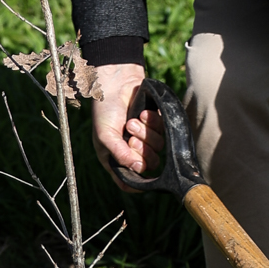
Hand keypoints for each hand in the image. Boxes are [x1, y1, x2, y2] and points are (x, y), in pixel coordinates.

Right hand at [91, 62, 164, 187]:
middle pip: (149, 165)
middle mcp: (132, 151)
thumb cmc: (105, 111)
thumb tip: (139, 169)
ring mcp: (145, 139)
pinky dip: (152, 123)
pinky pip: (163, 132)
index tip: (145, 181)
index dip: (137, 184)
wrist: (116, 83)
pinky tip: (142, 113)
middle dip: (142, 151)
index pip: (129, 181)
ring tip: (132, 121)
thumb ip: (120, 154)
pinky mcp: (155, 126)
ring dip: (145, 134)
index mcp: (116, 158)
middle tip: (131, 138)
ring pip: (158, 149)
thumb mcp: (105, 135)